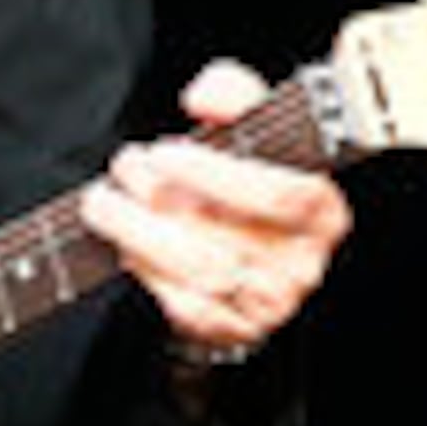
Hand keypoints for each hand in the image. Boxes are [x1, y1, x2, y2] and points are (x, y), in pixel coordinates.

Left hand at [80, 58, 355, 357]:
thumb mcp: (252, 130)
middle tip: (125, 169)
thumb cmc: (246, 184)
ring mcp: (267, 302)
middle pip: (226, 234)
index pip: (280, 194)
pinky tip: (124, 244)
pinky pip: (181, 305)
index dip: (214, 172)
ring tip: (106, 202)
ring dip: (137, 232)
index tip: (164, 151)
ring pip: (198, 271)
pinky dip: (144, 271)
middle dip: (158, 198)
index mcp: (320, 211)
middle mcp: (300, 262)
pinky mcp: (231, 329)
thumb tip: (206, 96)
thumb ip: (234, 97)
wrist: (251, 254)